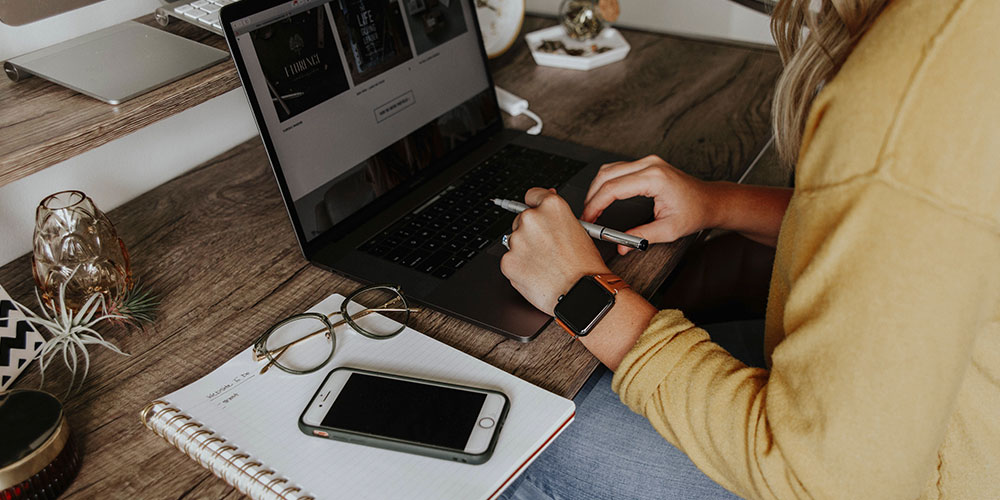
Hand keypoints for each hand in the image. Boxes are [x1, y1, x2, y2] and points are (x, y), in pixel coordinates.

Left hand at [500, 188, 609, 315]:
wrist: (580, 293)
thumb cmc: (585, 266)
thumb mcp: (580, 230)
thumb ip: (557, 215)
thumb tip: (546, 200)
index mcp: (552, 207)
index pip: (532, 195)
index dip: (535, 205)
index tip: (536, 212)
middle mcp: (532, 219)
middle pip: (521, 219)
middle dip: (530, 233)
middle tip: (547, 249)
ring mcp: (517, 240)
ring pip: (515, 241)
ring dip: (525, 250)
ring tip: (545, 264)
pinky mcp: (508, 261)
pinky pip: (510, 261)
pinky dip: (520, 268)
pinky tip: (537, 274)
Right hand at [582, 155, 712, 254]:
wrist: (710, 201)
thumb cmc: (695, 212)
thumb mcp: (669, 230)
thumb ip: (642, 237)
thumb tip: (621, 246)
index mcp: (655, 178)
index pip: (613, 188)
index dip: (595, 205)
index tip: (588, 219)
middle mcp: (649, 164)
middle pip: (606, 175)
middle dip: (591, 197)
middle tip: (587, 217)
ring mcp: (648, 162)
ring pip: (609, 169)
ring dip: (597, 188)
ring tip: (592, 209)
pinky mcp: (646, 164)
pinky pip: (618, 169)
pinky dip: (606, 183)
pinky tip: (603, 197)